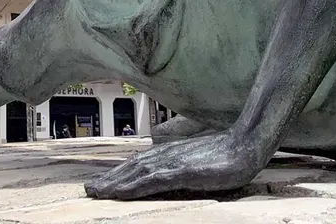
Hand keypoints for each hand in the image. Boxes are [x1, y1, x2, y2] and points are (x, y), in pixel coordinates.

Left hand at [84, 131, 260, 198]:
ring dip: (115, 183)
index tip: (102, 181)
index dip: (118, 173)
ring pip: (136, 173)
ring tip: (97, 191)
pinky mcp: (182, 170)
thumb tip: (172, 169)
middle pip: (131, 168)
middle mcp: (167, 155)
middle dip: (109, 178)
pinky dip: (133, 186)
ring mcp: (174, 162)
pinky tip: (121, 192)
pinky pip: (152, 180)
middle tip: (89, 188)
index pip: (138, 164)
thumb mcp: (199, 157)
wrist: (247, 143)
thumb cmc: (227, 150)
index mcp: (170, 153)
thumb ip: (182, 161)